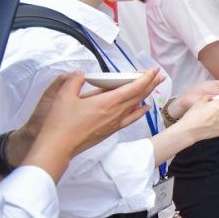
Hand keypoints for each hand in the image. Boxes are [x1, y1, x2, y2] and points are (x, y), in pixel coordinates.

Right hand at [15, 70, 163, 178]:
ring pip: (136, 106)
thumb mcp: (63, 96)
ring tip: (153, 87)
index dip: (146, 78)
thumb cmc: (60, 122)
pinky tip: (144, 108)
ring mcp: (115, 123)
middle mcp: (116, 112)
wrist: (58, 147)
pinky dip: (139, 111)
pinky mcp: (111, 131)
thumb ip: (74, 81)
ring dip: (146, 95)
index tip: (154, 70)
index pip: (133, 87)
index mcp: (107, 102)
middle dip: (150, 84)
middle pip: (138, 96)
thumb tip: (80, 73)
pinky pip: (130, 119)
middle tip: (160, 75)